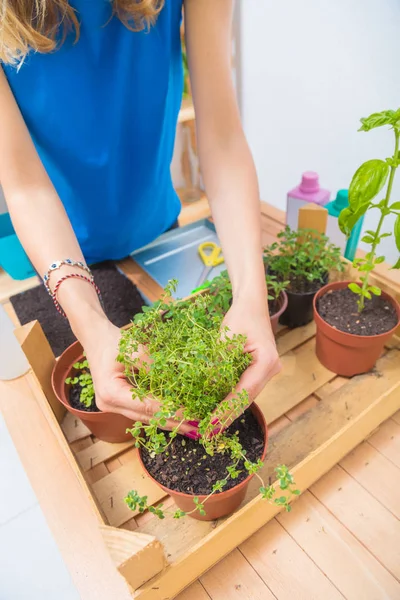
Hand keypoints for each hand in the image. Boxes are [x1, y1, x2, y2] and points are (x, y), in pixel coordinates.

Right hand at [81, 317, 195, 434]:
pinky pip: (141, 412)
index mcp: (110, 392)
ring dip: (168, 421)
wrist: (96, 339)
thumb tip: (182, 382)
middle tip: (198, 428)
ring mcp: (111, 407)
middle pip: (146, 418)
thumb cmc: (115, 341)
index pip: (147, 407)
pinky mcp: (117, 404)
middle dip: (173, 423)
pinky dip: (159, 413)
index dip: (171, 412)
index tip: (192, 415)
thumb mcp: (137, 350)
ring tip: (191, 427)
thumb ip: (156, 367)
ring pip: (144, 418)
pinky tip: (176, 417)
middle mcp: (109, 405)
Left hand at [213, 295, 280, 428]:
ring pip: (246, 397)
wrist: (252, 305)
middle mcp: (271, 370)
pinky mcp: (259, 372)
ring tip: (210, 427)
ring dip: (229, 411)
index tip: (211, 422)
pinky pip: (245, 389)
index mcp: (266, 361)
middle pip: (247, 399)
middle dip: (227, 416)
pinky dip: (231, 400)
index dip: (227, 408)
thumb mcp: (226, 338)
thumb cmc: (240, 316)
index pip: (244, 391)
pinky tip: (218, 411)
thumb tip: (205, 389)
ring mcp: (267, 372)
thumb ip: (218, 363)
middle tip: (208, 432)